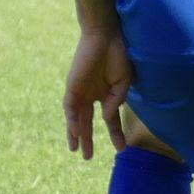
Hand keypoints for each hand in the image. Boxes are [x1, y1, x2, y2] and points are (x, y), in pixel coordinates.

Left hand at [63, 27, 132, 160]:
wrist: (106, 36)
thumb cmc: (119, 55)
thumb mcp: (123, 82)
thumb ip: (116, 101)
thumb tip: (107, 117)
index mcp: (106, 94)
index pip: (109, 119)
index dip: (115, 133)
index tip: (122, 148)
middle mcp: (92, 95)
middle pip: (87, 122)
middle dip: (88, 139)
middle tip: (87, 158)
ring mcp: (81, 92)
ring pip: (76, 118)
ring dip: (77, 135)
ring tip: (78, 151)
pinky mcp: (72, 87)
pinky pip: (70, 108)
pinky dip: (72, 121)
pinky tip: (76, 133)